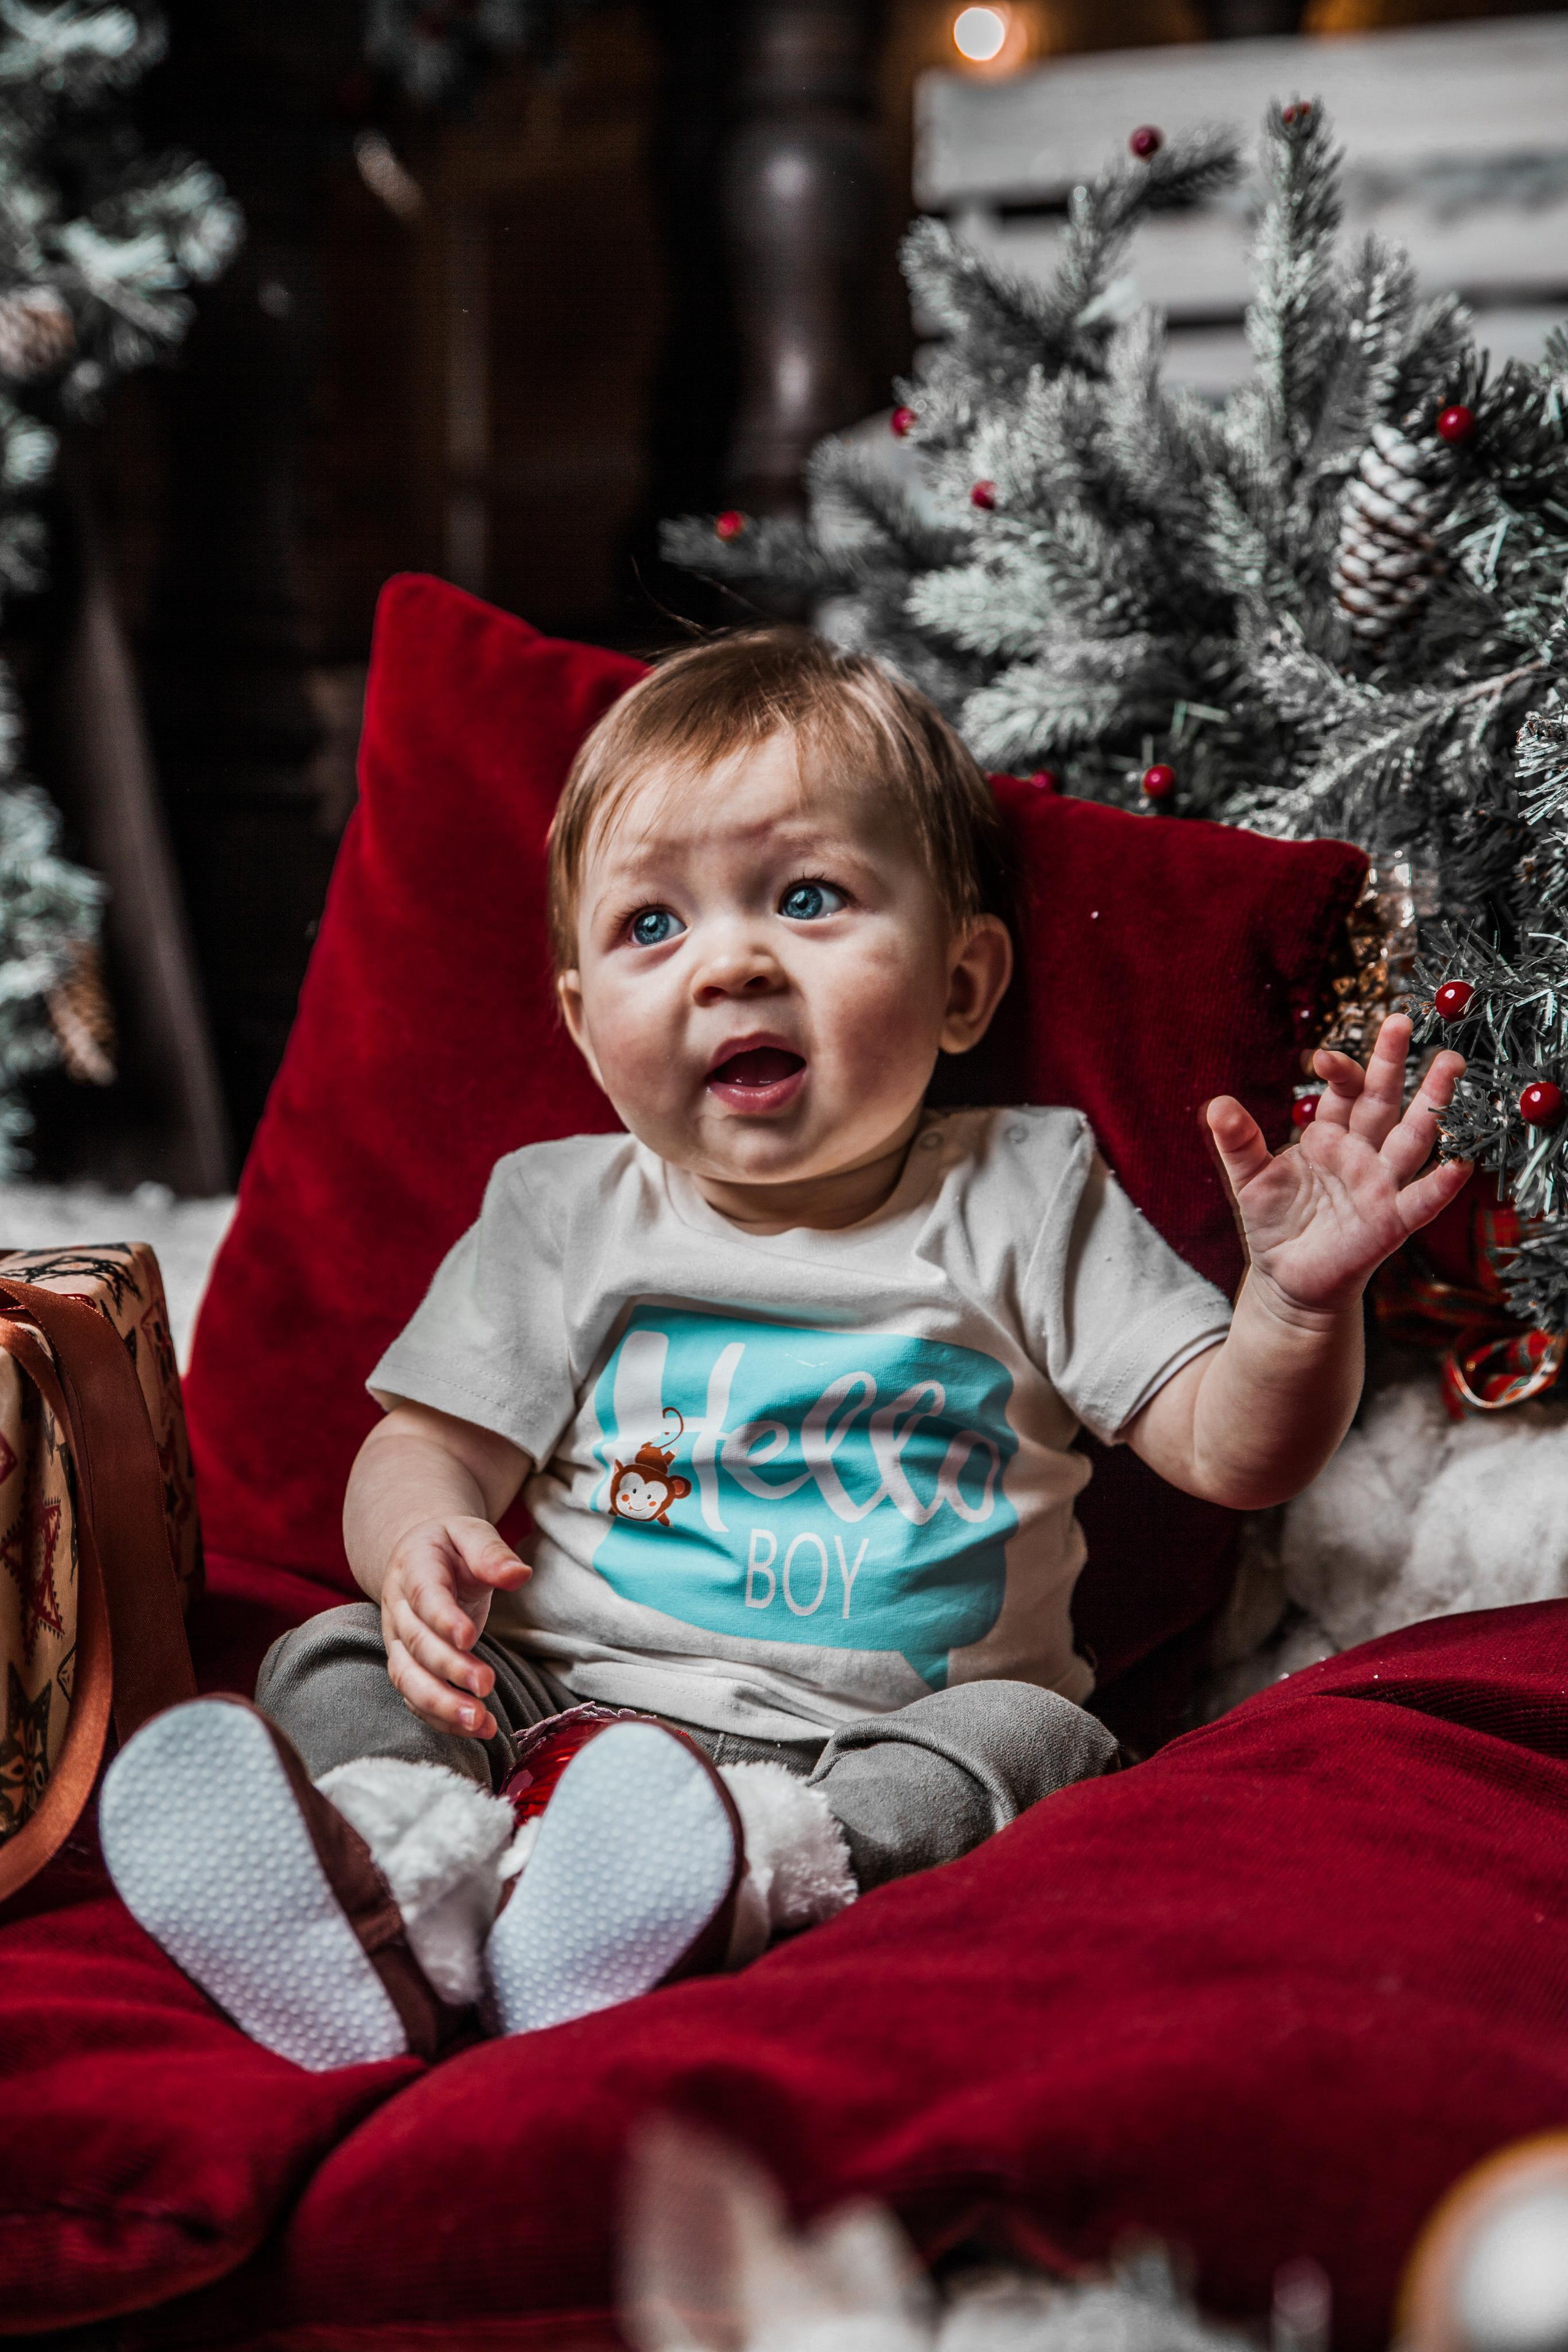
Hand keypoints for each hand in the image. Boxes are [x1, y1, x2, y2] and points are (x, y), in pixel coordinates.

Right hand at [380, 1516, 528, 1741]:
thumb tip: (518, 1575)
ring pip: (409, 1680)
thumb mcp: (471, 1533)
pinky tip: (478, 1730)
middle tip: (485, 1685)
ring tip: (478, 1721)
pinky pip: (417, 1699)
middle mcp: (399, 1610)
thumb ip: (491, 1552)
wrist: (417, 1557)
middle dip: (449, 1669)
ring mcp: (399, 1643)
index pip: (424, 1597)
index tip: (468, 1638)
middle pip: (417, 1645)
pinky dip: (443, 1719)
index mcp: (414, 1569)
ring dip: (441, 1704)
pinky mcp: (408, 1667)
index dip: (442, 1619)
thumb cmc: (450, 1547)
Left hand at [1205, 1014, 1470, 1318]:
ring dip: (1431, 1103)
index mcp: (1329, 1135)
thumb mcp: (1248, 1179)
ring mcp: (1381, 1184)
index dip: (1340, 1071)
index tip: (1324, 1057)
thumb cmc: (1274, 1224)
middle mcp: (1362, 1153)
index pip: (1343, 1092)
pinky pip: (1421, 1200)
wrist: (1287, 1278)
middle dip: (1392, 1063)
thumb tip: (1217, 1106)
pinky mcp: (1391, 1222)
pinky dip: (1441, 1184)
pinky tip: (1459, 1163)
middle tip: (1402, 1021)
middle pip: (1383, 1101)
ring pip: (1412, 1137)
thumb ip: (1238, 1143)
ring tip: (1449, 1067)